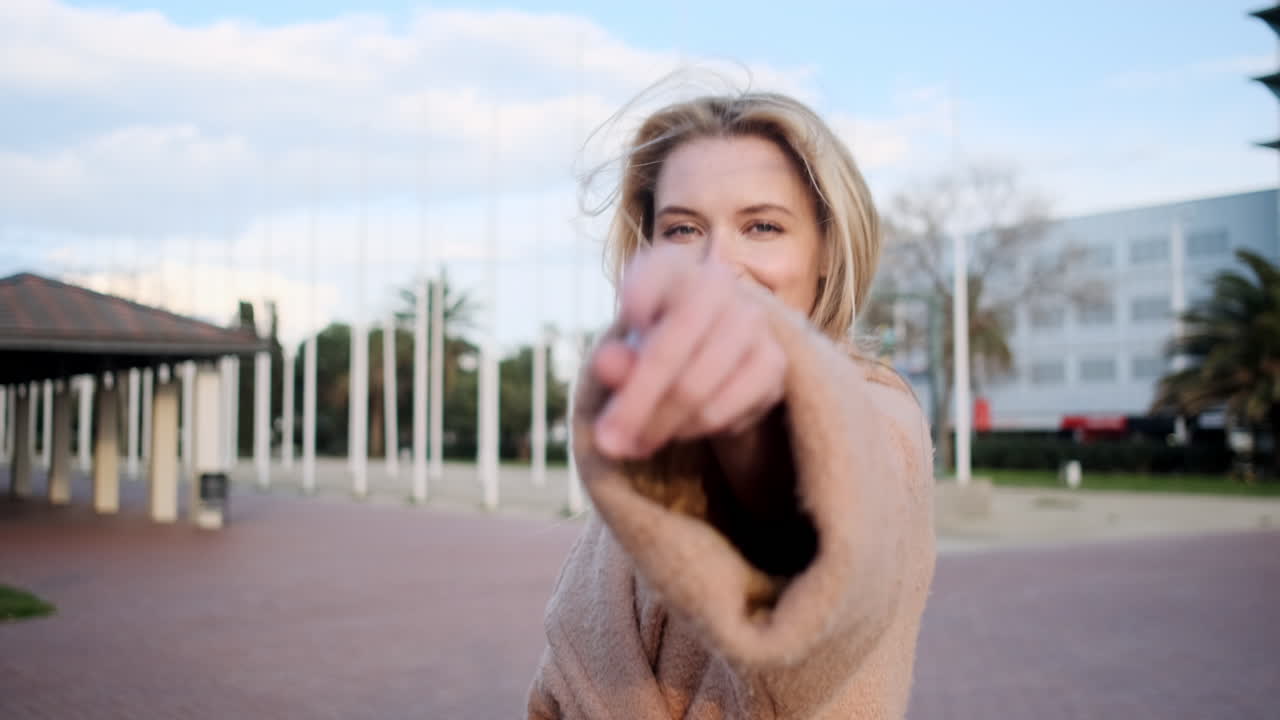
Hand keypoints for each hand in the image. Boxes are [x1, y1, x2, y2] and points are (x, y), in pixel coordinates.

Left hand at [591, 245, 787, 459]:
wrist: (713, 347)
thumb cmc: (659, 344)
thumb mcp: (628, 349)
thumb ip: (615, 358)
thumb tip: (606, 367)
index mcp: (671, 265)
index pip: (642, 288)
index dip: (627, 319)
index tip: (607, 357)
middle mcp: (717, 282)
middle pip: (667, 353)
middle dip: (634, 407)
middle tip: (608, 445)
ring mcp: (752, 320)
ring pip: (696, 390)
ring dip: (661, 428)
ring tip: (639, 444)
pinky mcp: (774, 361)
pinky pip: (726, 410)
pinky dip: (697, 430)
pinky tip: (683, 430)